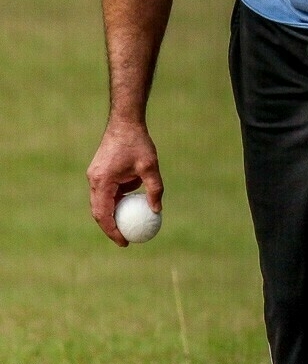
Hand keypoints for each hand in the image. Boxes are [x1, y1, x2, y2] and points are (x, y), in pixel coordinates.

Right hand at [87, 120, 163, 245]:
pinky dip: (116, 199)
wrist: (125, 121)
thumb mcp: (150, 166)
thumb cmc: (137, 142)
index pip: (104, 215)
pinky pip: (106, 191)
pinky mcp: (99, 171)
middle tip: (125, 239)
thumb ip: (154, 189)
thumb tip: (157, 211)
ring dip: (114, 212)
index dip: (113, 232)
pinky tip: (131, 200)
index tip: (125, 242)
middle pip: (98, 212)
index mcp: (102, 182)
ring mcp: (94, 175)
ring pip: (101, 202)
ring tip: (130, 223)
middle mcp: (94, 180)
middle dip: (111, 227)